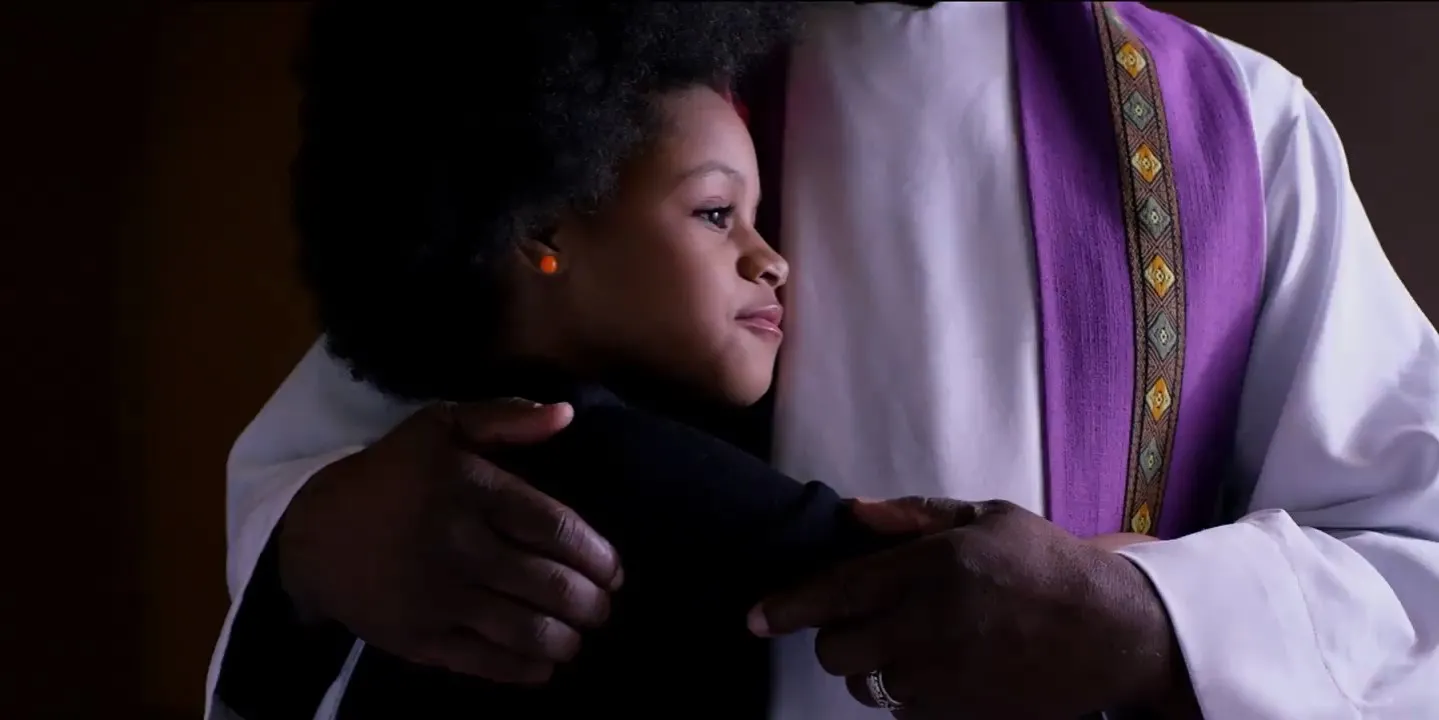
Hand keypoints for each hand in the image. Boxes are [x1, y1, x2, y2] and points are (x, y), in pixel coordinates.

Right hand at [277, 399, 623, 684]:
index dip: (597, 555)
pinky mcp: (420, 639)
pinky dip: (526, 669)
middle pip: (550, 585)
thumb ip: (506, 417)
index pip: (556, 529)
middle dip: (591, 604)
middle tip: (603, 607)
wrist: (312, 533)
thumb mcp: (440, 425)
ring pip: (526, 630)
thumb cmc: (390, 475)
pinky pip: (487, 662)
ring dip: (567, 639)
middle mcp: (460, 545)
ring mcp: (439, 597)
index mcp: (472, 490)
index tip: (615, 569)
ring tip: (579, 635)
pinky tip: (545, 664)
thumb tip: (568, 413)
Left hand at [752, 498, 1189, 718]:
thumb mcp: (987, 517)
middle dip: (837, 639)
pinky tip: (941, 669)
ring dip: (875, 668)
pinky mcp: (960, 715)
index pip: (836, 593)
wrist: (1112, 633)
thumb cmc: (1048, 564)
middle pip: (837, 652)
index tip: (754, 617)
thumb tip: (854, 512)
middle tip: (864, 623)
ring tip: (915, 644)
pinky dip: (908, 694)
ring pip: (867, 686)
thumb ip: (914, 516)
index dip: (787, 607)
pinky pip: (904, 711)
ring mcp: (942, 679)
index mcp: (929, 569)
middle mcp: (927, 626)